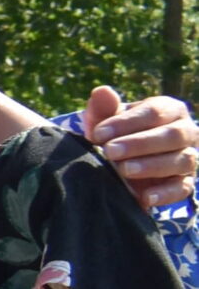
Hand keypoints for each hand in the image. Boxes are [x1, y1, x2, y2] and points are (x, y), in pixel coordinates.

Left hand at [85, 86, 197, 207]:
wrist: (121, 161)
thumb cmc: (116, 133)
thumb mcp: (106, 120)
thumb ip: (104, 108)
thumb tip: (102, 91)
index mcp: (170, 110)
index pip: (154, 112)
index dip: (126, 122)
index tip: (98, 133)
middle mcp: (186, 132)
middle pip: (173, 135)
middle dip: (140, 144)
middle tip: (110, 151)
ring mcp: (190, 157)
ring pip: (182, 160)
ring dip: (152, 166)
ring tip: (123, 170)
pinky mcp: (186, 182)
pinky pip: (183, 188)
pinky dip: (166, 193)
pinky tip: (146, 197)